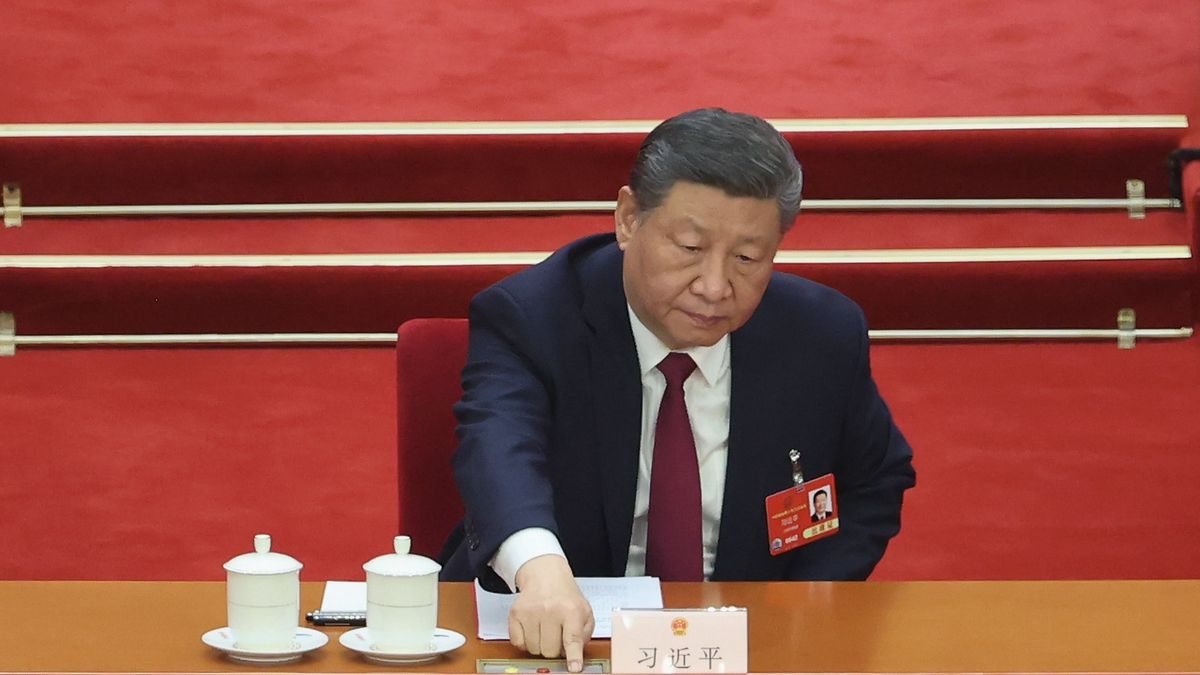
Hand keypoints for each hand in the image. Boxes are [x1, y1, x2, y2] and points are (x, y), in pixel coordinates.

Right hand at [509, 554, 594, 671]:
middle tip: (556, 635)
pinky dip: (525, 642)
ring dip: (540, 645)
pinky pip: (518, 643)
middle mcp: (550, 610)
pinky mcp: (515, 613)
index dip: (573, 656)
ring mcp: (530, 612)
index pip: (572, 639)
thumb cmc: (565, 596)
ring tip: (545, 630)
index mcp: (571, 610)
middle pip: (550, 650)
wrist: (545, 575)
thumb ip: (584, 635)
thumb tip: (575, 655)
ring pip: (534, 649)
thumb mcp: (584, 611)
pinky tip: (532, 629)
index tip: (573, 667)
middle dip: (555, 649)